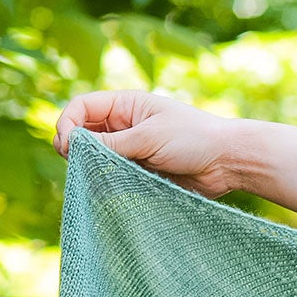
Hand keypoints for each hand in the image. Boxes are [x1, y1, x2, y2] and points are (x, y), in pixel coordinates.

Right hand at [52, 90, 242, 199]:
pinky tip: (110, 190)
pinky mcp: (143, 172)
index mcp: (125, 106)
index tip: (68, 147)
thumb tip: (75, 146)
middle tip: (79, 165)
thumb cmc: (193, 139)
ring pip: (99, 158)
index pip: (81, 108)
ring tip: (96, 178)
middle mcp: (125, 126)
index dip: (68, 125)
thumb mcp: (149, 137)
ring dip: (93, 168)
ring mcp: (134, 149)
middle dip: (76, 148)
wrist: (229, 162)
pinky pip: (117, 176)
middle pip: (85, 134)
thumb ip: (112, 143)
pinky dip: (109, 182)